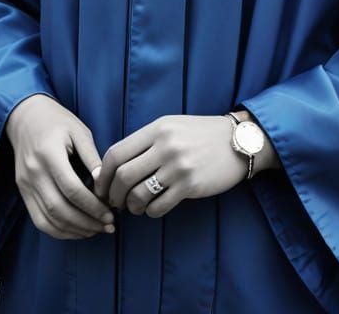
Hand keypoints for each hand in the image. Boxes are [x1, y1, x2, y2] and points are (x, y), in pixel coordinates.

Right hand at [5, 94, 113, 239]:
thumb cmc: (57, 121)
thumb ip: (92, 157)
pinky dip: (58, 230)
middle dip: (86, 223)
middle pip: (59, 209)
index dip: (92, 206)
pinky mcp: (23, 191)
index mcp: (49, 154)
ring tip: (96, 229)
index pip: (71, 189)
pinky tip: (77, 229)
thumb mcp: (79, 131)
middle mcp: (33, 172)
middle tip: (108, 226)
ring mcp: (25, 184)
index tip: (110, 214)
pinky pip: (39, 219)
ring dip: (73, 230)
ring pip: (47, 220)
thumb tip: (105, 184)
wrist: (25, 116)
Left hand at [96, 114, 252, 218]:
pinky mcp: (191, 185)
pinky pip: (159, 206)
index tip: (101, 186)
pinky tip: (152, 209)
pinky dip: (150, 211)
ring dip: (131, 206)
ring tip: (133, 207)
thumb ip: (144, 142)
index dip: (103, 174)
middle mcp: (165, 146)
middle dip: (113, 194)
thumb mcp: (171, 126)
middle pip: (124, 176)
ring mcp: (178, 166)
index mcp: (157, 128)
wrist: (238, 141)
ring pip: (139, 194)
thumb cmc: (199, 134)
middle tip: (114, 202)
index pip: (117, 153)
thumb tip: (112, 166)